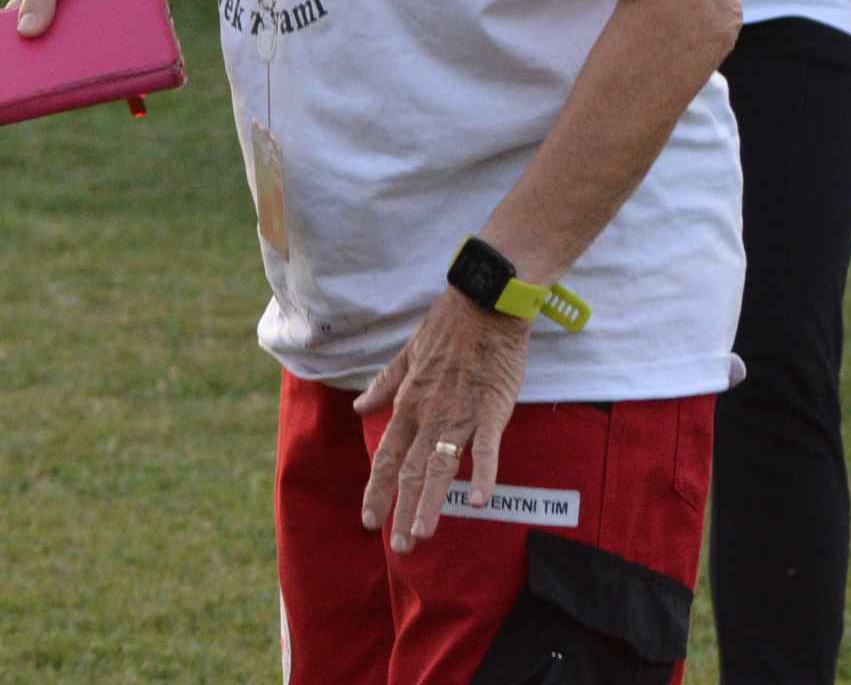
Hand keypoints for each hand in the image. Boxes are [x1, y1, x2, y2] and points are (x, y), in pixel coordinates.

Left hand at [351, 291, 530, 552]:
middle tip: (399, 547)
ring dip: (431, 503)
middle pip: (411, 471)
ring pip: (440, 466)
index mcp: (408, 403)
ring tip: (424, 535)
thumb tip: (358, 408)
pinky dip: (482, 473)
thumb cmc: (447, 328)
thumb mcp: (406, 355)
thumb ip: (384, 385)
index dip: (378, 489)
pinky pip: (486, 447)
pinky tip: (479, 500)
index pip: (387, 456)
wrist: (483, 303)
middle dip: (402, 510)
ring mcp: (459, 413)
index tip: (370, 520)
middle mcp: (427, 414)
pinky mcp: (491, 409)